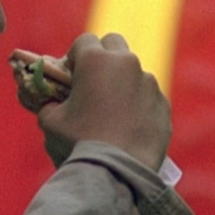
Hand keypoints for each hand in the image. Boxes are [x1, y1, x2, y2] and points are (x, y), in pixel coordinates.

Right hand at [36, 33, 170, 170]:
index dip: (74, 57)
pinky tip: (129, 128)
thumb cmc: (79, 143)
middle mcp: (126, 64)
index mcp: (96, 60)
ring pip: (133, 72)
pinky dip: (139, 105)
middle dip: (103, 57)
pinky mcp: (164, 104)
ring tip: (113, 112)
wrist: (118, 172)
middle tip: (93, 82)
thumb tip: (53, 103)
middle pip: (114, 44)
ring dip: (122, 83)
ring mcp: (149, 83)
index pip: (84, 42)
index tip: (71, 75)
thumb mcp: (50, 121)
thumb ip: (51, 103)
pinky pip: (148, 96)